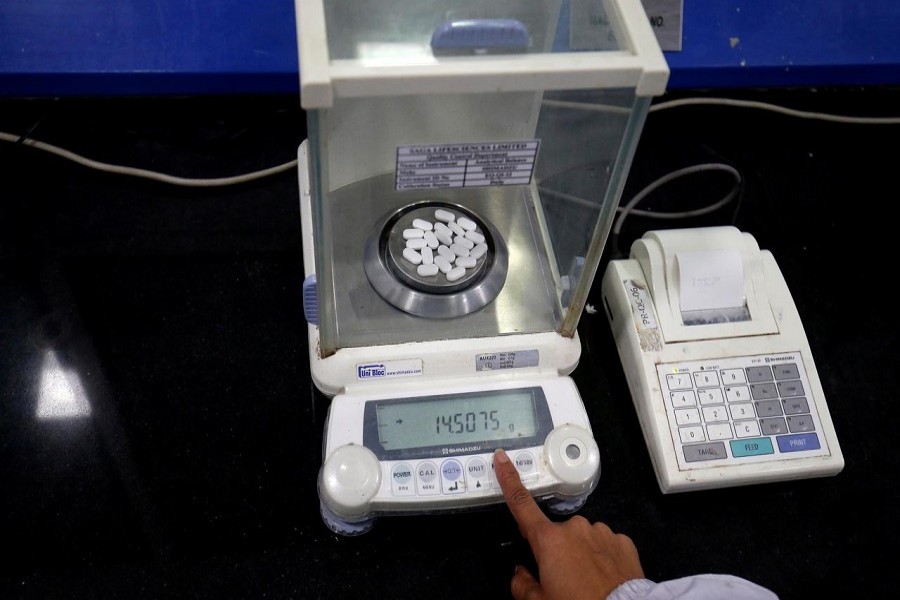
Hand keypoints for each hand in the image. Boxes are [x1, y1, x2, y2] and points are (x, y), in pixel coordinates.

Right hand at [494, 449, 644, 599]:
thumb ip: (522, 585)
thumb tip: (520, 574)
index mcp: (548, 540)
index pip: (521, 504)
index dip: (509, 479)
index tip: (503, 459)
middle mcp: (574, 529)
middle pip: (556, 535)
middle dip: (557, 552)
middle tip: (563, 581)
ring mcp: (600, 532)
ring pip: (583, 540)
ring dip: (582, 556)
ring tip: (588, 583)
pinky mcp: (622, 542)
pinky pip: (606, 546)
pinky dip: (603, 559)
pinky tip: (605, 578)